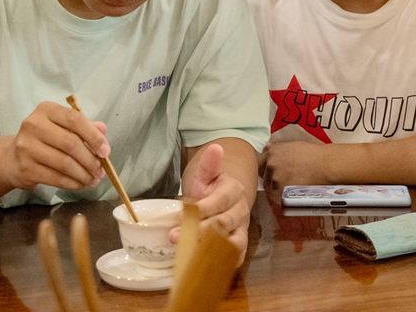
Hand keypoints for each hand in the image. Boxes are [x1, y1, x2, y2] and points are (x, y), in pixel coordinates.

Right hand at [0, 101, 107, 191]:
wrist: (11, 158)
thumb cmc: (44, 139)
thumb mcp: (62, 126)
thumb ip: (83, 126)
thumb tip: (103, 129)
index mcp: (46, 110)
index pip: (74, 119)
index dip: (94, 136)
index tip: (105, 151)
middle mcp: (33, 125)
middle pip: (70, 143)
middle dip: (91, 160)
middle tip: (101, 171)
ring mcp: (26, 147)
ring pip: (64, 163)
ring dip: (83, 174)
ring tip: (93, 180)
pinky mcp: (24, 168)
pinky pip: (55, 178)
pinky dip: (72, 183)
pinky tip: (80, 184)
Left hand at [180, 143, 251, 258]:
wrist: (225, 197)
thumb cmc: (210, 186)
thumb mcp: (206, 174)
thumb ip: (209, 164)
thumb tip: (215, 147)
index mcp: (233, 191)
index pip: (218, 202)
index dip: (199, 211)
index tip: (177, 217)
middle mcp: (241, 211)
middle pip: (223, 224)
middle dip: (198, 232)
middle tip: (174, 237)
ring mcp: (242, 229)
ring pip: (233, 243)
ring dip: (211, 251)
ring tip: (190, 256)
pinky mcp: (240, 245)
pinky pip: (237, 256)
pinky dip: (224, 264)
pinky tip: (206, 268)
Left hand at [259, 140, 328, 191]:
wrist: (325, 165)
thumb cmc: (312, 154)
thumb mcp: (292, 146)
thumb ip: (277, 148)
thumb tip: (267, 147)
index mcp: (272, 152)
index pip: (259, 163)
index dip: (266, 168)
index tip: (272, 171)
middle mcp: (271, 164)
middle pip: (263, 175)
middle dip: (270, 178)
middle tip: (283, 179)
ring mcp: (275, 178)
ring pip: (269, 187)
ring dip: (275, 188)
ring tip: (289, 186)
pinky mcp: (281, 190)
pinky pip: (275, 197)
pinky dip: (279, 197)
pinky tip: (288, 193)